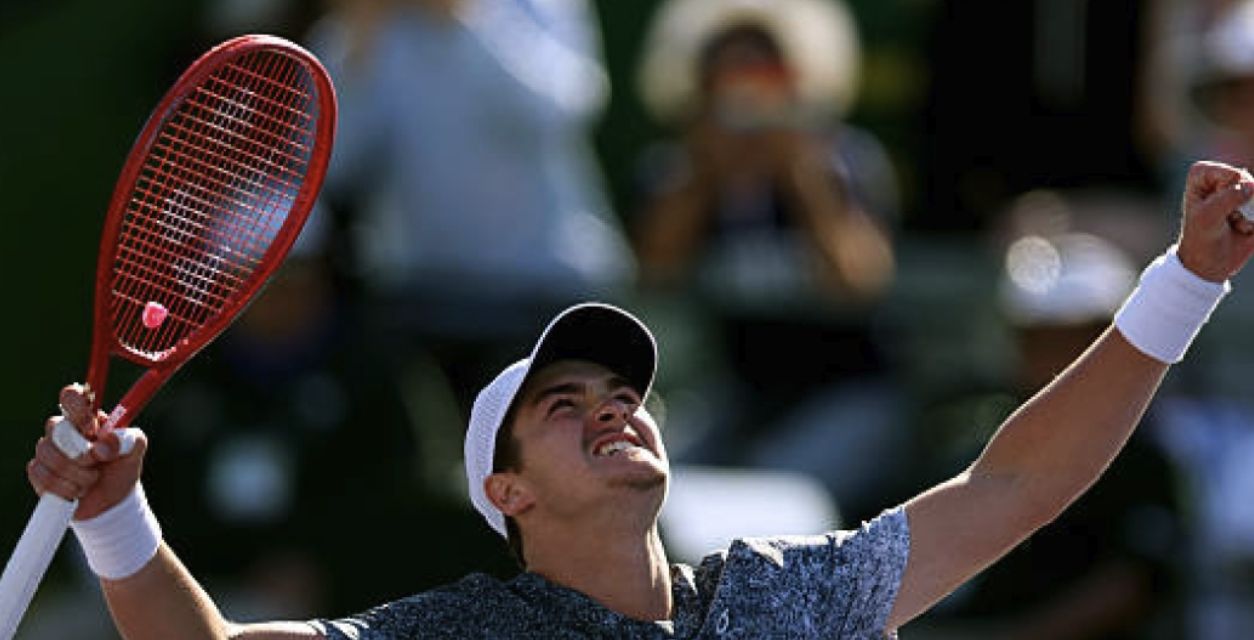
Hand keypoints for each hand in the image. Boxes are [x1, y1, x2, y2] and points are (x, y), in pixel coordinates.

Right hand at [26, 384, 147, 519]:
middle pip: (55, 427)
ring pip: (48, 453)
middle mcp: (63, 430)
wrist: (111, 502)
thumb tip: (104, 442)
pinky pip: (42, 475)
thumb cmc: (121, 468)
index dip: (77, 407)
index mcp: (86, 418)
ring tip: (92, 479)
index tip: (91, 428)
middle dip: (80, 450)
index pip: (71, 396)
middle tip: (97, 461)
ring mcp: (48, 450)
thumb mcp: (135, 450)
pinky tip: (77, 491)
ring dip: (77, 473)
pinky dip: (65, 487)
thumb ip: (129, 438)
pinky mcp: (38, 472)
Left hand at [1176, 160, 1253, 281]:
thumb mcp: (1207, 218)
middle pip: (1250, 183)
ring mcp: (1242, 190)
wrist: (1210, 264)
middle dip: (1241, 205)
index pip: (1231, 174)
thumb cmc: (1201, 237)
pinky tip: (1244, 230)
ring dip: (1251, 215)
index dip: (1225, 194)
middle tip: (1226, 218)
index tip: (1210, 208)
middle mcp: (1224, 177)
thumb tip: (1252, 185)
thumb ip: (1228, 198)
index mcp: (1203, 174)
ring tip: (1234, 223)